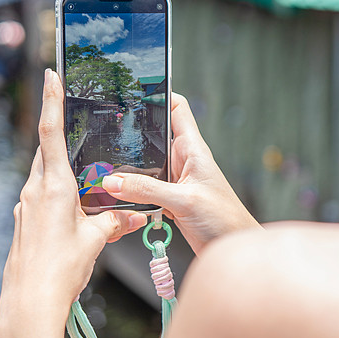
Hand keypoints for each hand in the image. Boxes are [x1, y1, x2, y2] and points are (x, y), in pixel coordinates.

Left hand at [0, 69, 147, 337]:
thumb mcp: (95, 241)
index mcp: (53, 187)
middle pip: (48, 154)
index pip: (50, 134)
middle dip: (62, 139)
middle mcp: (34, 192)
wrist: (28, 303)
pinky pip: (42, 199)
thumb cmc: (61, 269)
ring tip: (87, 183)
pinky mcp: (24, 224)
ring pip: (45, 178)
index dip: (51, 102)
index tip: (51, 75)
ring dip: (64, 174)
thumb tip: (134, 214)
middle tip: (77, 125)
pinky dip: (59, 197)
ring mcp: (25, 208)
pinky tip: (75, 214)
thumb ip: (114, 221)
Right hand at [102, 93, 260, 253]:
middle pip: (153, 136)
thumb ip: (147, 190)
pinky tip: (119, 197)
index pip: (177, 107)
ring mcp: (175, 180)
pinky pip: (145, 189)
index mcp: (193, 148)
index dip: (159, 93)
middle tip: (106, 132)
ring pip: (145, 165)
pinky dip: (132, 192)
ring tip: (105, 169)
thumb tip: (112, 181)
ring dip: (129, 169)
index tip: (134, 90)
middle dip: (132, 134)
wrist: (233, 247)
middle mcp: (183, 160)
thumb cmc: (225, 220)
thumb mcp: (183, 201)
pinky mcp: (170, 199)